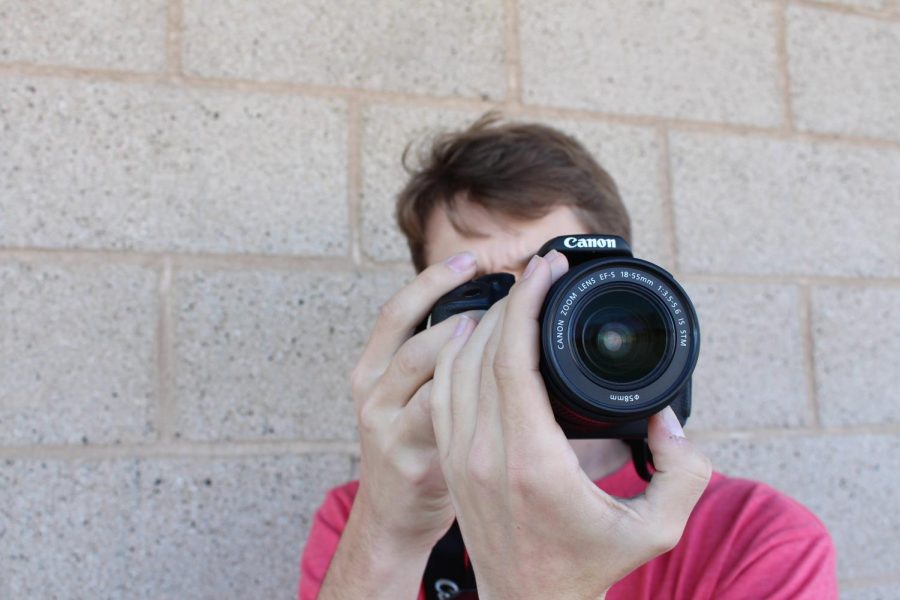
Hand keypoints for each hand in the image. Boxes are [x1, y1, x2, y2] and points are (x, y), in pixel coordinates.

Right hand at [349, 251, 478, 551]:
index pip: (396, 311)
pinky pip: (444, 416)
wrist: (392, 519)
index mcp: (372, 369)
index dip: (433, 280)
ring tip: (508, 334)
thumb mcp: (409, 397)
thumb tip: (483, 318)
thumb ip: (435, 361)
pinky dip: (476, 394)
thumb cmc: (413, 448)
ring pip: (427, 372)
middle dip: (464, 310)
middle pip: (413, 336)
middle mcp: (372, 393)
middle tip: (512, 296)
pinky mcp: (409, 459)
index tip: (472, 259)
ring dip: (470, 348)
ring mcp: (386, 427)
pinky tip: (507, 385)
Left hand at [430, 251, 711, 598]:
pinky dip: (457, 352)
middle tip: (538, 273)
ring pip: (453, 364)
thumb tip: (668, 417)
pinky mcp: (449, 460)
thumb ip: (683, 471)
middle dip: (508, 299)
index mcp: (532, 460)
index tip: (547, 268)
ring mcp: (459, 455)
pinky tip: (480, 336)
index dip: (526, 301)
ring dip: (481, 322)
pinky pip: (442, 389)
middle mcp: (484, 452)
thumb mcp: (657, 528)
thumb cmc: (587, 567)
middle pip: (479, 350)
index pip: (511, 357)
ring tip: (516, 298)